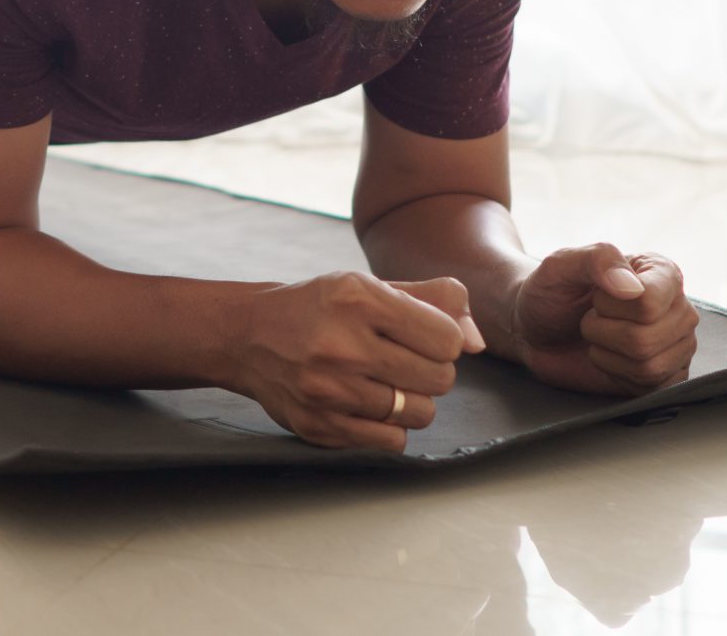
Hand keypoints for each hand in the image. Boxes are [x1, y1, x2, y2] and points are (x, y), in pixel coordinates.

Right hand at [228, 270, 487, 451]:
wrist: (248, 336)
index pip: (447, 339)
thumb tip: (478, 342)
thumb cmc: (320, 308)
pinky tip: (370, 403)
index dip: (444, 340)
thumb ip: (433, 301)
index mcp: (358, 298)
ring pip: (420, 414)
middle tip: (404, 359)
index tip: (422, 336)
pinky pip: (392, 441)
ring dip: (414, 401)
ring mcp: (329, 390)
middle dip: (432, 371)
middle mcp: (341, 344)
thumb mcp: (370, 284)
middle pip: (439, 379)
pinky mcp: (320, 426)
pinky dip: (391, 426)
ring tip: (388, 382)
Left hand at [508, 245, 697, 396]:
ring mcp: (678, 344)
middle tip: (592, 318)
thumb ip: (597, 259)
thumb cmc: (552, 293)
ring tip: (598, 337)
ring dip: (606, 355)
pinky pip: (650, 388)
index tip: (595, 296)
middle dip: (602, 332)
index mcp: (661, 272)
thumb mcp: (561, 265)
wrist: (538, 332)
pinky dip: (618, 376)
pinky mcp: (669, 375)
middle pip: (646, 338)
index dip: (609, 305)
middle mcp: (678, 307)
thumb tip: (632, 288)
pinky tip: (610, 358)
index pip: (649, 301)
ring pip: (649, 366)